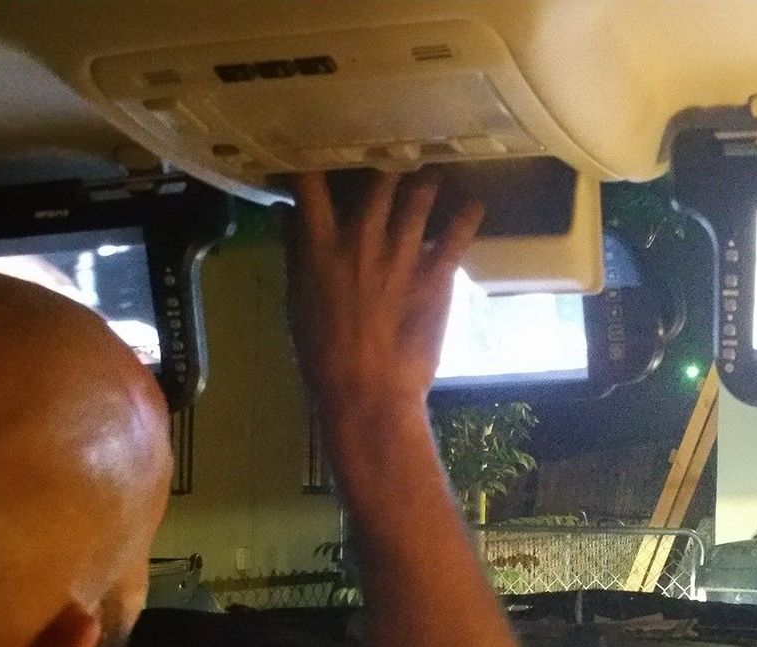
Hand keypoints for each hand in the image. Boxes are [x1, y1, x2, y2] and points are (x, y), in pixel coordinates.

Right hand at [284, 170, 483, 421]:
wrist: (368, 393)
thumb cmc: (323, 353)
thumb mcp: (297, 300)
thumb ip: (294, 250)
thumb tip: (285, 211)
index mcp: (321, 245)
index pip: (312, 182)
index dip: (318, 155)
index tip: (325, 143)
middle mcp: (363, 238)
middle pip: (377, 176)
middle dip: (387, 157)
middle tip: (395, 147)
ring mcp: (404, 253)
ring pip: (420, 193)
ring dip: (428, 177)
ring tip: (433, 168)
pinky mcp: (438, 273)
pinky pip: (460, 230)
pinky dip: (468, 211)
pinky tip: (471, 201)